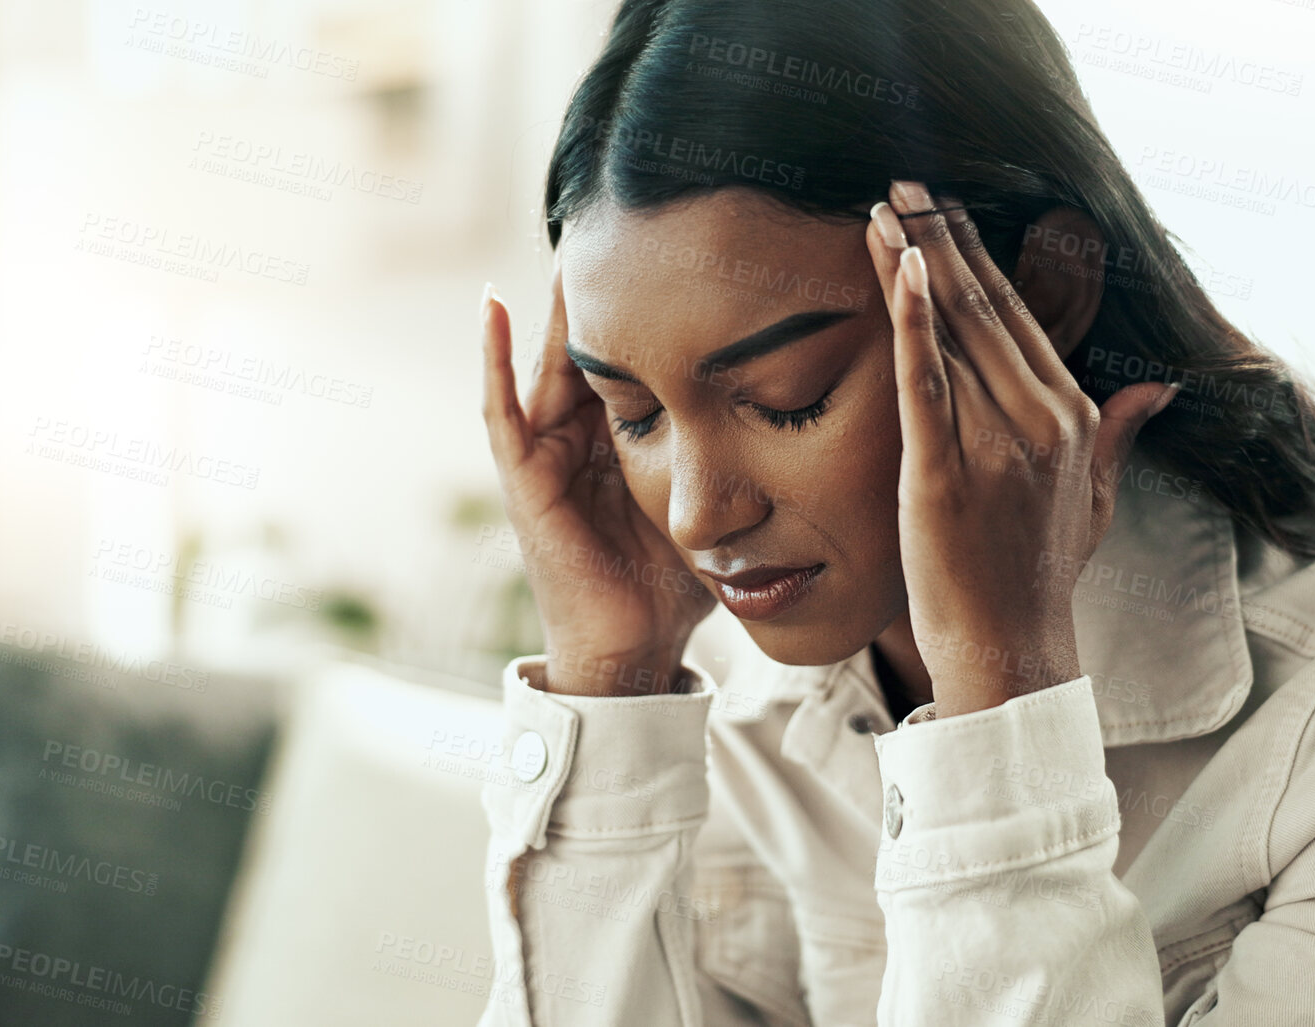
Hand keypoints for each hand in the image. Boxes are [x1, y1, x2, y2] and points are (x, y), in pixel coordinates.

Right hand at [480, 257, 717, 696]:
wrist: (635, 649)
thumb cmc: (677, 580)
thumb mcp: (719, 494)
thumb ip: (747, 451)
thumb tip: (822, 408)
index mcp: (624, 432)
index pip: (634, 346)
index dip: (652, 297)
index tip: (683, 237)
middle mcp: (579, 432)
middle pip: (589, 339)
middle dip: (604, 283)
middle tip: (624, 213)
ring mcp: (544, 452)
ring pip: (546, 357)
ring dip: (554, 299)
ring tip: (568, 236)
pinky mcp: (523, 478)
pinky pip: (500, 407)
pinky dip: (492, 356)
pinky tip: (493, 302)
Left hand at [862, 181, 1177, 717]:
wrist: (1012, 651)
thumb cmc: (1040, 577)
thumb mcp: (1095, 500)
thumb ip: (1121, 433)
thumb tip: (1160, 390)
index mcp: (1074, 417)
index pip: (1021, 316)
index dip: (978, 257)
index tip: (946, 210)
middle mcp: (1042, 420)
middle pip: (985, 307)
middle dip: (942, 238)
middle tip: (905, 184)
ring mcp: (995, 445)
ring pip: (952, 331)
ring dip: (912, 260)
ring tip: (884, 208)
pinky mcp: (945, 473)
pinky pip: (925, 381)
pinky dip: (910, 320)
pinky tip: (895, 267)